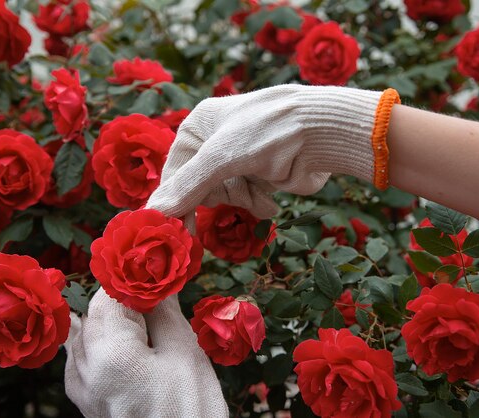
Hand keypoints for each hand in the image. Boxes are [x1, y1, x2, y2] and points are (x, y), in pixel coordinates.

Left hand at [64, 289, 228, 417]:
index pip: (108, 296)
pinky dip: (94, 344)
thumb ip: (164, 311)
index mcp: (110, 352)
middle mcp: (86, 369)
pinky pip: (79, 361)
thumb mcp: (185, 353)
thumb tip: (156, 282)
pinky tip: (114, 341)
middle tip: (148, 292)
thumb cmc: (191, 410)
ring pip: (83, 336)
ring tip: (138, 315)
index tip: (150, 272)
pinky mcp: (87, 404)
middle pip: (92, 314)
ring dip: (106, 320)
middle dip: (118, 300)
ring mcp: (83, 390)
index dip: (129, 280)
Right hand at [146, 84, 397, 222]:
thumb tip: (155, 213)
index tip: (171, 230)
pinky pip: (247, 201)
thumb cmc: (267, 132)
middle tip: (223, 205)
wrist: (323, 133)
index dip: (174, 201)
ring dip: (242, 199)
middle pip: (199, 189)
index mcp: (199, 127)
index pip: (174, 173)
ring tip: (259, 188)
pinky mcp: (261, 176)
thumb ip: (187, 186)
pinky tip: (272, 196)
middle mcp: (216, 142)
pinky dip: (258, 202)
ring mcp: (240, 160)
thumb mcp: (220, 157)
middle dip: (217, 198)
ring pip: (225, 198)